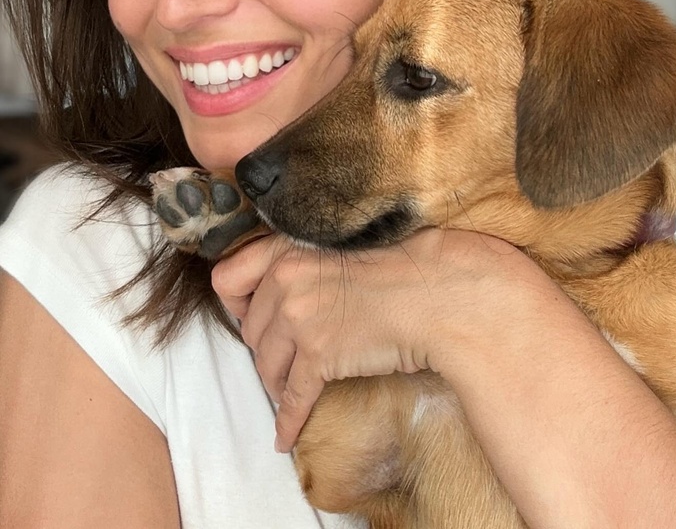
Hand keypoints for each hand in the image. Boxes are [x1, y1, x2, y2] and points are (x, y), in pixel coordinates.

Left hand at [211, 227, 519, 451]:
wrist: (437, 292)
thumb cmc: (400, 265)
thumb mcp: (338, 248)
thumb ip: (303, 263)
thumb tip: (284, 292)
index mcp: (285, 248)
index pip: (227, 279)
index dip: (236, 303)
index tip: (250, 315)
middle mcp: (284, 281)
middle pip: (250, 331)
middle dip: (266, 347)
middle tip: (287, 354)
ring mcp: (299, 319)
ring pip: (266, 366)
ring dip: (278, 381)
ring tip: (293, 387)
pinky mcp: (319, 357)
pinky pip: (292, 399)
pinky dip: (287, 422)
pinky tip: (283, 438)